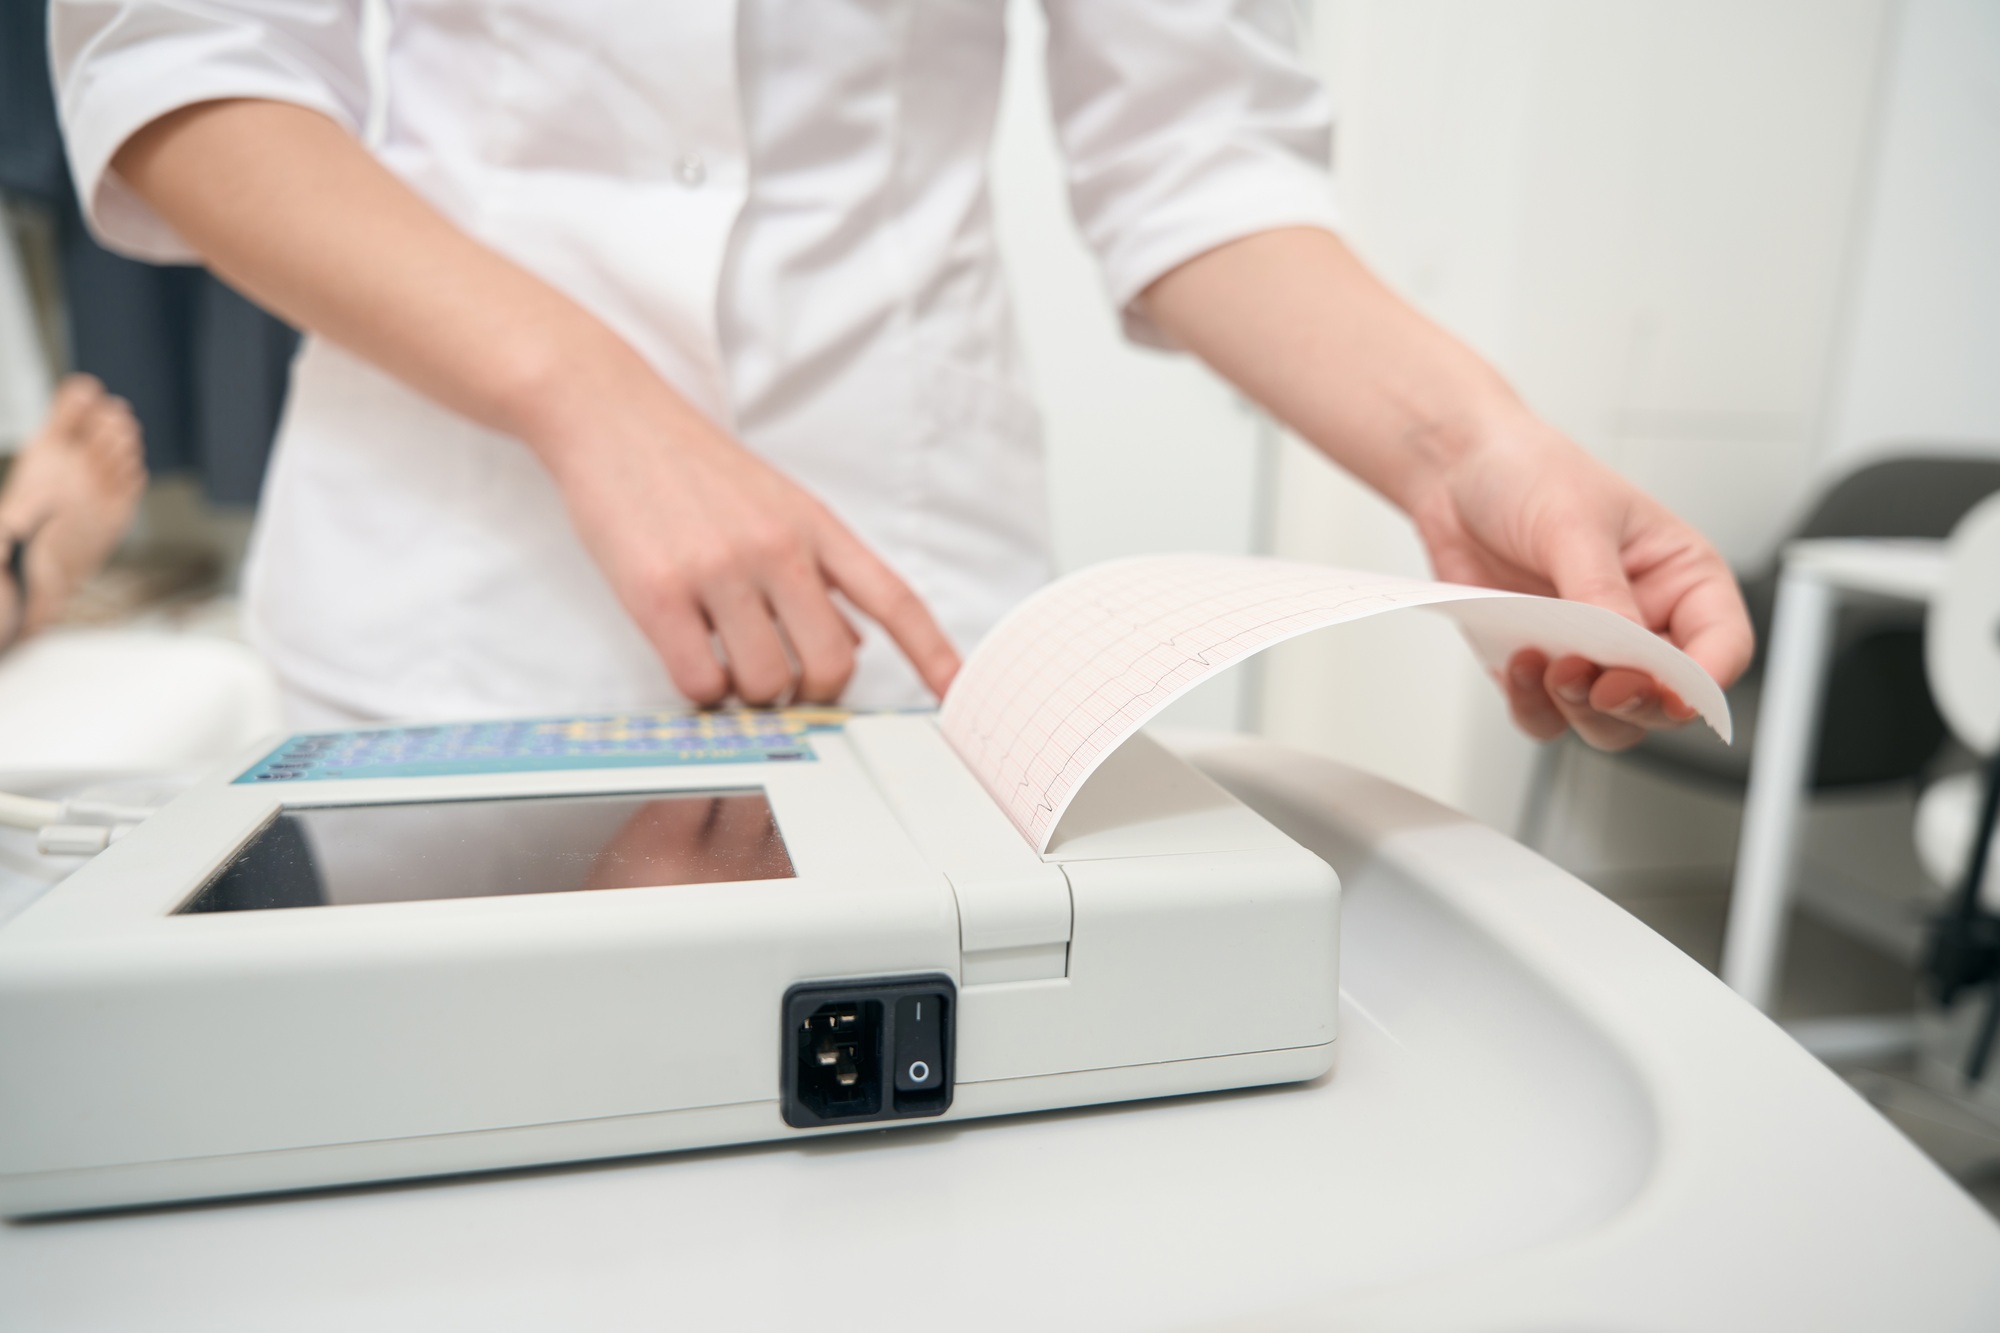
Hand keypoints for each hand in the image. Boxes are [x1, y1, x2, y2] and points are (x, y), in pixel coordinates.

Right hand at [542, 393, 959, 706]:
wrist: (610, 415)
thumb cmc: (692, 465)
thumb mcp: (777, 505)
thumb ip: (820, 572)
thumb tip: (858, 644)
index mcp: (815, 526)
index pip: (892, 598)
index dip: (930, 652)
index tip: (956, 693)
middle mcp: (777, 548)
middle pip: (832, 665)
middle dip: (811, 692)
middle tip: (783, 682)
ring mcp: (718, 570)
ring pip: (766, 683)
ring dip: (749, 692)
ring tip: (725, 660)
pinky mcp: (658, 593)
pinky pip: (701, 682)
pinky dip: (702, 690)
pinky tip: (690, 658)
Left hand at [1407, 417, 1752, 749]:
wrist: (1458, 470)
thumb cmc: (1531, 474)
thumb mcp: (1574, 523)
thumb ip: (1599, 594)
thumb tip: (1621, 652)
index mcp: (1681, 579)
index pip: (1721, 649)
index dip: (1701, 684)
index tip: (1665, 692)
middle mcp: (1644, 622)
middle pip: (1664, 703)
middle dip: (1630, 703)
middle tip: (1594, 684)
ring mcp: (1590, 650)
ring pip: (1608, 721)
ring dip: (1577, 710)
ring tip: (1546, 665)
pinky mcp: (1539, 666)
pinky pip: (1547, 715)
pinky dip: (1533, 705)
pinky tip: (1517, 665)